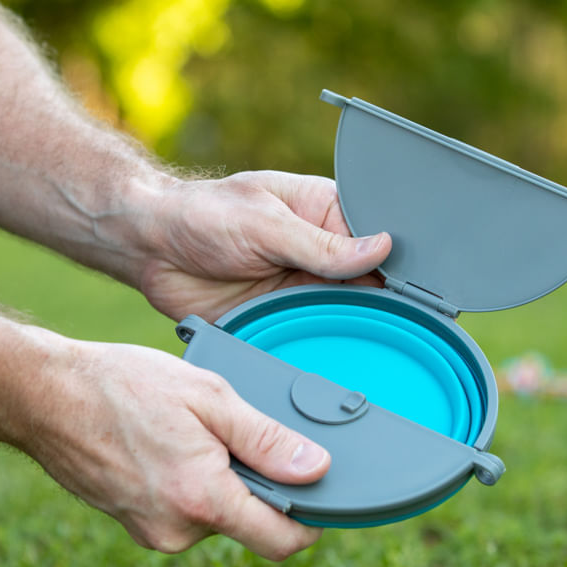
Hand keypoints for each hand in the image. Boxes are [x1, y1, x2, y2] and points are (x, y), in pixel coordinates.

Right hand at [12, 330, 331, 559]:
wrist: (43, 395)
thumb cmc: (122, 386)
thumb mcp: (209, 396)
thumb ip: (267, 439)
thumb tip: (317, 470)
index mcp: (202, 499)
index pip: (281, 541)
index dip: (309, 520)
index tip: (317, 491)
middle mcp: (177, 530)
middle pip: (246, 521)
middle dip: (251, 480)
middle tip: (230, 429)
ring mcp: (151, 531)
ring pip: (213, 513)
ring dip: (216, 477)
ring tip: (189, 429)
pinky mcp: (134, 524)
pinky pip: (182, 509)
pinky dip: (187, 480)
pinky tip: (166, 442)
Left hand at [134, 170, 391, 321]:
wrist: (152, 250)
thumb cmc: (203, 215)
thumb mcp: (266, 224)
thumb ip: (322, 244)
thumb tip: (381, 248)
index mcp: (327, 211)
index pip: (380, 238)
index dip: (398, 263)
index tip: (414, 289)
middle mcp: (323, 250)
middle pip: (372, 281)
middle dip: (382, 300)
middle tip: (399, 323)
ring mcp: (305, 285)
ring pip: (348, 312)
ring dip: (355, 326)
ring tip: (375, 342)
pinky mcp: (284, 315)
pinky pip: (315, 334)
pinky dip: (325, 344)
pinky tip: (341, 355)